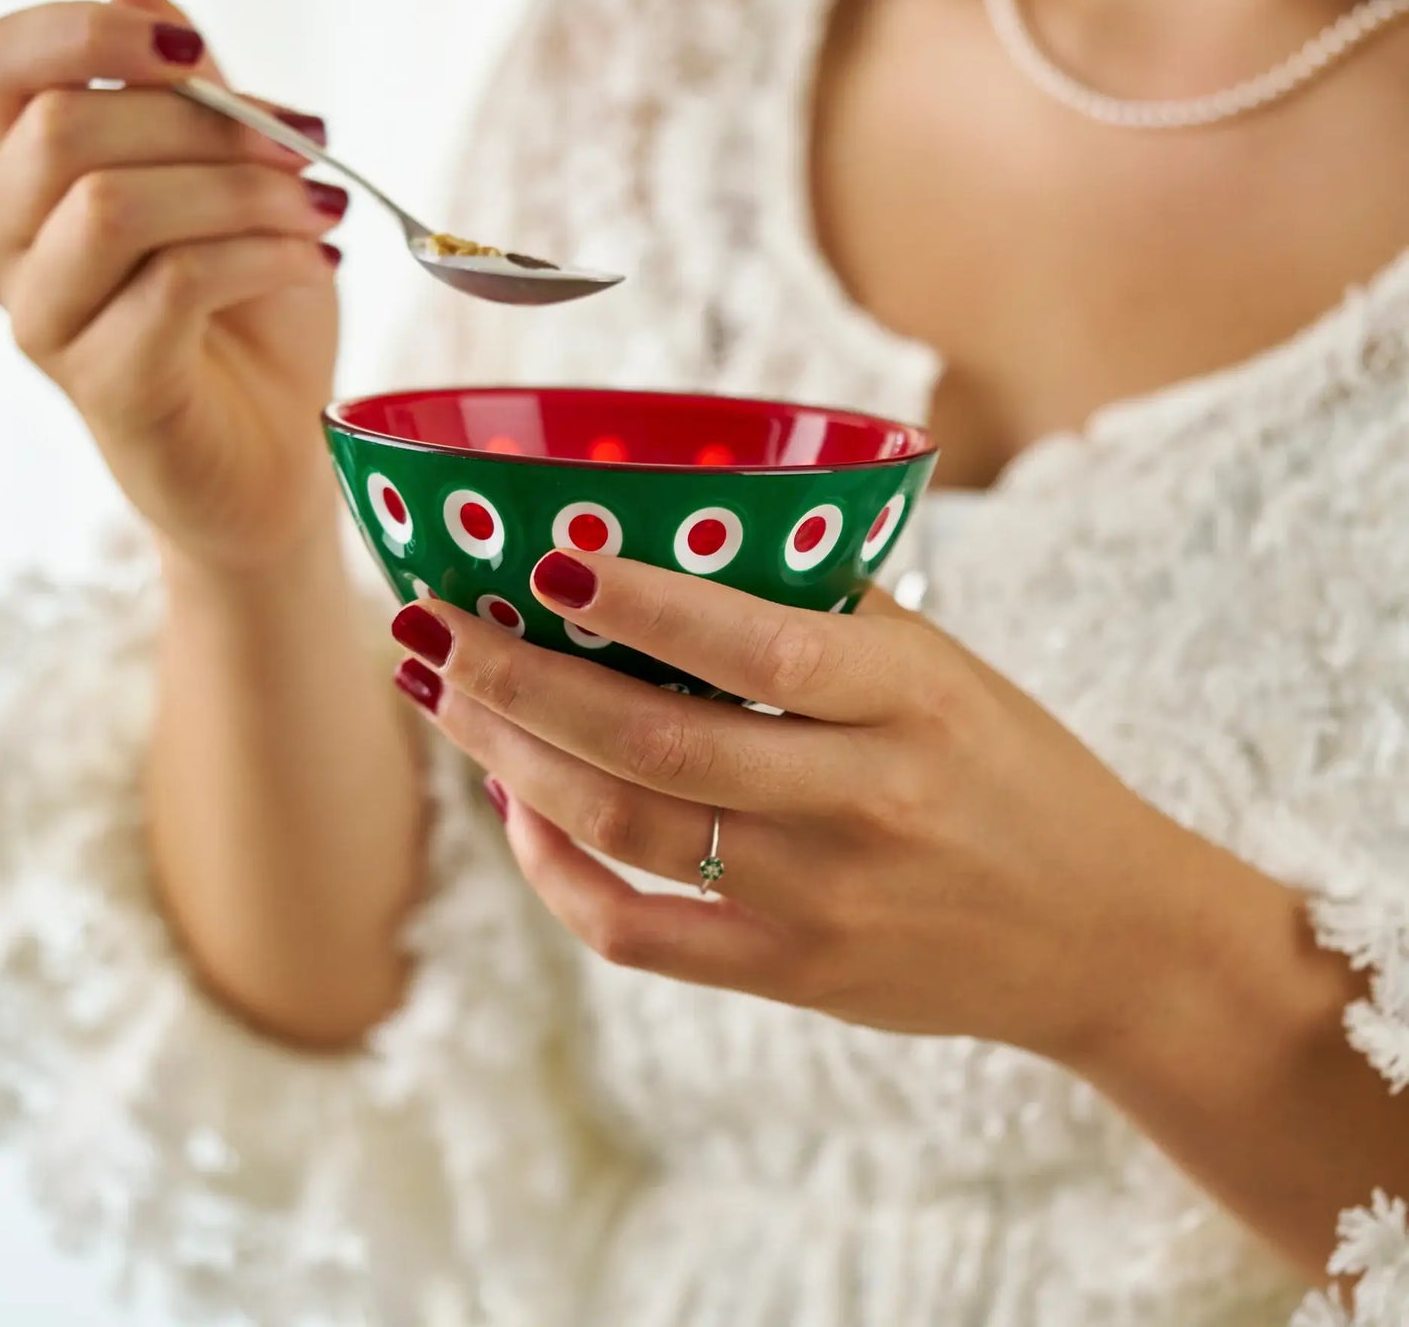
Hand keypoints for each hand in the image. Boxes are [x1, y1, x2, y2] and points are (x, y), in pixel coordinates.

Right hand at [0, 0, 343, 572]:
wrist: (278, 458)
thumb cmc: (254, 326)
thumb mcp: (235, 192)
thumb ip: (191, 103)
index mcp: (28, 183)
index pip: (2, 63)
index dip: (90, 31)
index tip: (196, 48)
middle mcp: (8, 246)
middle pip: (67, 125)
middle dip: (204, 122)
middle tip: (306, 148)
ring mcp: (46, 322)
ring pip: (113, 203)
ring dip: (241, 192)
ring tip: (323, 212)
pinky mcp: (105, 385)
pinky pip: (175, 283)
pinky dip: (264, 257)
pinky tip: (318, 264)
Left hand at [390, 550, 1201, 1060]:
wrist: (1103, 931)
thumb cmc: (1017, 775)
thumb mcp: (948, 673)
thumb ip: (827, 620)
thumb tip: (672, 562)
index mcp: (914, 699)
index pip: (759, 646)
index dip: (643, 603)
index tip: (547, 559)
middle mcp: (865, 801)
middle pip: (654, 743)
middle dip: (519, 681)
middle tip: (431, 627)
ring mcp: (822, 901)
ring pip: (628, 829)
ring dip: (514, 762)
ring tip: (449, 699)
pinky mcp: (795, 974)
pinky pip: (641, 935)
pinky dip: (559, 875)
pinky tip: (520, 817)